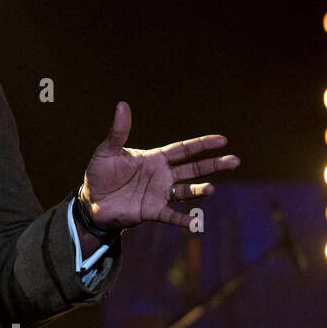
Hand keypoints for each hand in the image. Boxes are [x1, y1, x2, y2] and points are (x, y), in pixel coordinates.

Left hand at [82, 101, 239, 229]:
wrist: (91, 200)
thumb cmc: (100, 173)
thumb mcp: (108, 150)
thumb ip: (119, 131)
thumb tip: (122, 104)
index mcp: (155, 159)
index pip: (184, 149)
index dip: (202, 145)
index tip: (222, 140)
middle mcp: (162, 176)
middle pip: (193, 169)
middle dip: (213, 165)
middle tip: (235, 161)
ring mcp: (159, 194)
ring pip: (185, 191)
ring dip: (198, 190)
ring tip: (210, 189)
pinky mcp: (151, 211)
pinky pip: (170, 215)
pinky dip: (182, 219)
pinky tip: (195, 223)